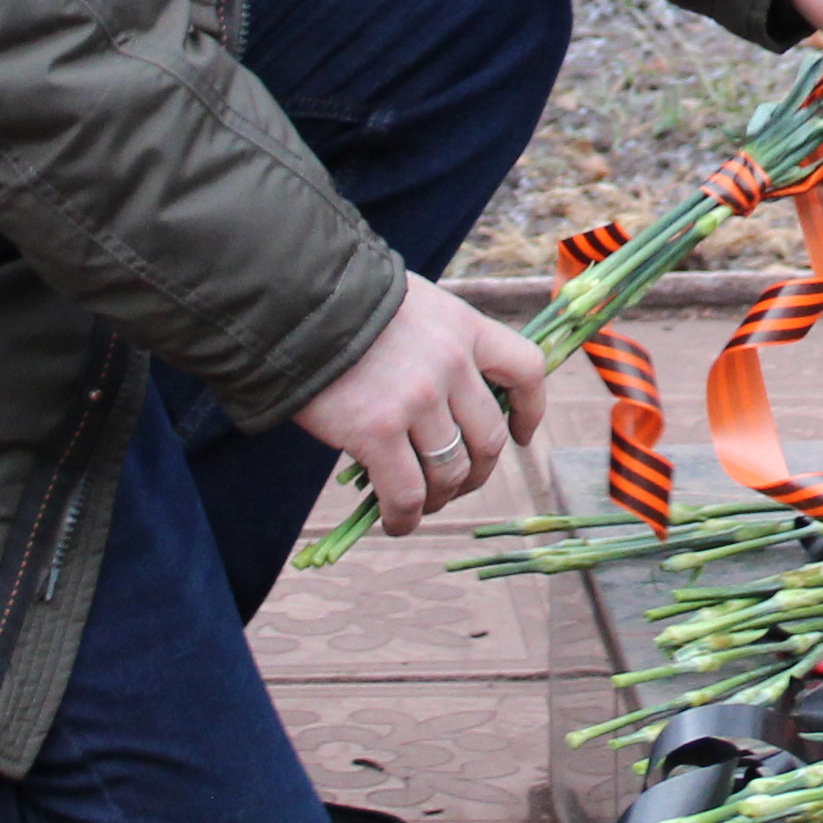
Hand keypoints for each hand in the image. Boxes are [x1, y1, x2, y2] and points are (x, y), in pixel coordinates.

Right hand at [292, 279, 546, 537]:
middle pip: (487, 438)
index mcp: (465, 327)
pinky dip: (406, 516)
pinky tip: (397, 522)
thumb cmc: (346, 303)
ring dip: (441, 498)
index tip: (519, 436)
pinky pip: (407, 492)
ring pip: (451, 471)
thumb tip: (449, 401)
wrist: (293, 301)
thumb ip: (440, 345)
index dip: (530, 410)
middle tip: (456, 484)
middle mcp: (452, 363)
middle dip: (477, 472)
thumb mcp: (414, 306)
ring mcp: (417, 399)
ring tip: (422, 505)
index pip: (526, 370)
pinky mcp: (377, 431)